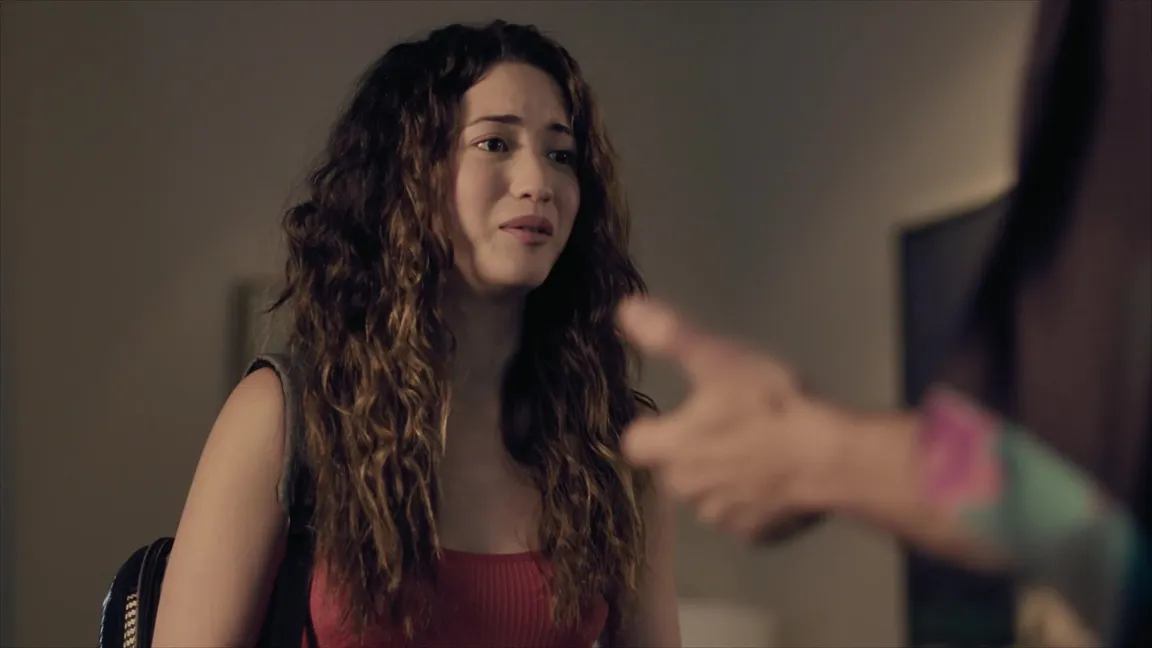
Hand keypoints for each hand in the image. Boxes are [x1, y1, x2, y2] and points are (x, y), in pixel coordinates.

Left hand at [617, 296, 853, 542]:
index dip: (651, 427)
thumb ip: (669, 336)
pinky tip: (777, 476)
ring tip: (754, 449)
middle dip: (691, 451)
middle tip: (726, 423)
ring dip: (722, 477)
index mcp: (671, 450)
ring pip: (707, 495)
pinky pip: (744, 516)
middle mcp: (687, 491)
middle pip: (673, 470)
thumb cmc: (770, 406)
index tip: (674, 414)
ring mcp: (723, 517)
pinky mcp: (757, 535)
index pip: (636, 443)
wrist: (830, 459)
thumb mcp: (718, 358)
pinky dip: (754, 500)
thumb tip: (625, 310)